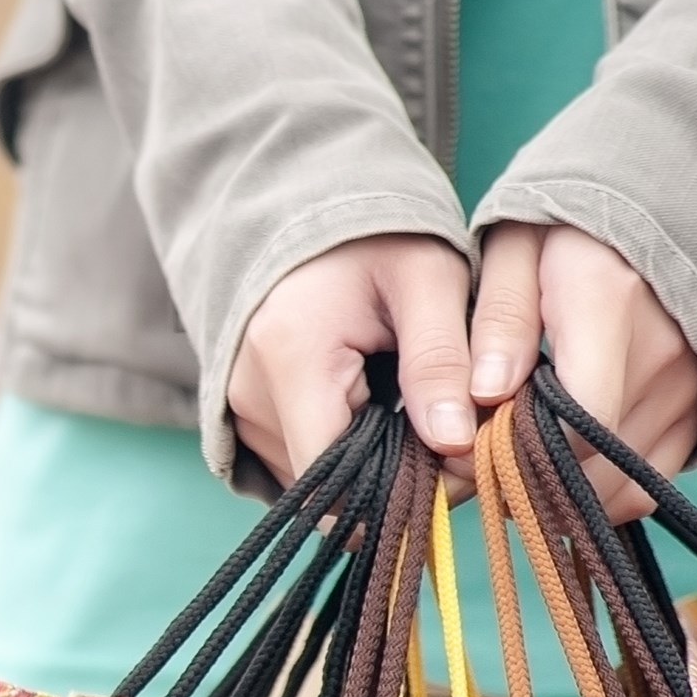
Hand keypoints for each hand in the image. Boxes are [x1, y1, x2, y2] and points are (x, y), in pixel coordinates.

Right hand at [228, 234, 476, 483]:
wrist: (307, 203)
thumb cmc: (375, 235)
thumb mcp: (428, 279)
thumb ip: (441, 359)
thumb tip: (455, 443)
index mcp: (291, 356)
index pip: (334, 481)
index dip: (402, 493)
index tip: (458, 467)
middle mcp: (249, 392)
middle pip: (328, 487)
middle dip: (399, 480)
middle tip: (454, 438)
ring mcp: (239, 406)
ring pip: (317, 482)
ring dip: (374, 468)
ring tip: (416, 413)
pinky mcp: (243, 412)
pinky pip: (302, 460)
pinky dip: (349, 453)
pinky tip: (380, 410)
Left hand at [466, 223, 696, 522]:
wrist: (668, 208)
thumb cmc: (572, 226)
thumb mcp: (515, 248)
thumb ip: (501, 319)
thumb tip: (486, 392)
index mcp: (608, 304)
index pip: (576, 420)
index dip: (515, 454)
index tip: (468, 451)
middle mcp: (663, 355)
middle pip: (592, 465)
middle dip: (525, 482)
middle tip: (475, 464)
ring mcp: (690, 389)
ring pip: (618, 488)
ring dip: (560, 494)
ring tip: (514, 462)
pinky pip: (646, 486)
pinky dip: (598, 492)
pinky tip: (560, 467)